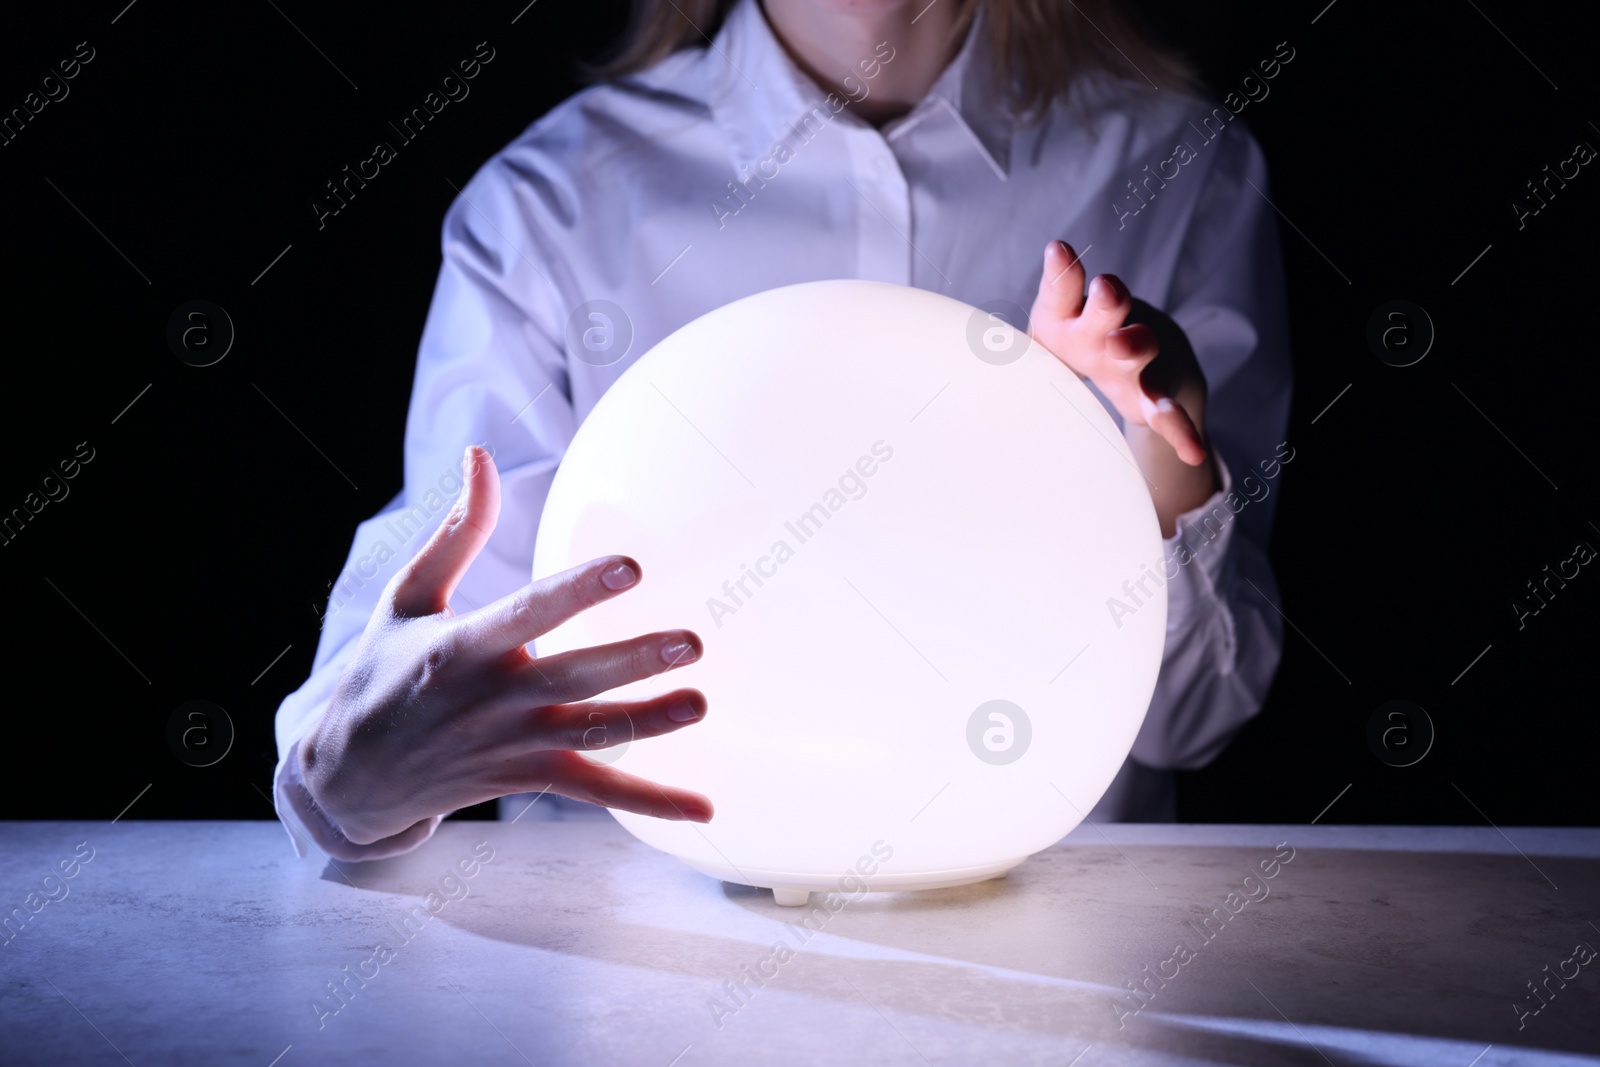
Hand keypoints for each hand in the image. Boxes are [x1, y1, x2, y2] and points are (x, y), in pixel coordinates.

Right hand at [299, 445, 713, 846]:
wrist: (349, 775)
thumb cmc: (381, 670)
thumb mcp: (407, 596)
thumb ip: (457, 530)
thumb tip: (480, 455)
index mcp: (466, 645)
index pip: (531, 612)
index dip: (580, 590)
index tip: (630, 567)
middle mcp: (495, 697)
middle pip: (576, 678)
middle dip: (633, 660)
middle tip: (691, 641)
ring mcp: (515, 743)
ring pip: (593, 735)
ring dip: (649, 722)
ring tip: (699, 704)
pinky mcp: (529, 775)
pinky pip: (596, 790)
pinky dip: (650, 801)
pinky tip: (703, 808)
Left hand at [1028, 240, 1209, 466]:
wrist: (1134, 355)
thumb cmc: (1073, 341)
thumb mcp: (1044, 332)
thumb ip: (1010, 341)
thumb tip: (952, 357)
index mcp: (1070, 315)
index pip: (1063, 290)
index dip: (1062, 272)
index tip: (1058, 251)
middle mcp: (1107, 329)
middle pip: (1109, 312)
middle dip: (1107, 303)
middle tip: (1106, 291)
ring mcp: (1137, 360)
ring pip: (1140, 350)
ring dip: (1134, 347)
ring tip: (1121, 347)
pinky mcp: (1156, 394)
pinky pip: (1171, 414)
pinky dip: (1181, 431)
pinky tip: (1192, 453)